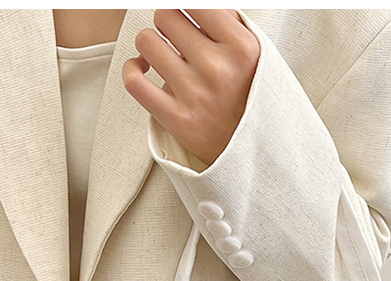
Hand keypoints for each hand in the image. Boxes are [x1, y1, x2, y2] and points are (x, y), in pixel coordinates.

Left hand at [122, 10, 259, 167]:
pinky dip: (132, 69)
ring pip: (146, 41)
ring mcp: (195, 95)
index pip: (194, 2)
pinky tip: (144, 69)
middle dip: (169, 26)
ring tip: (164, 57)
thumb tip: (194, 8)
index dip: (186, 9)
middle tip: (179, 42)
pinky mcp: (177, 119)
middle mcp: (218, 69)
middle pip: (165, 16)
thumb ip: (229, 23)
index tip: (188, 19)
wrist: (256, 155)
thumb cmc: (252, 102)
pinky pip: (134, 81)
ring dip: (151, 46)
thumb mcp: (258, 57)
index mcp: (242, 48)